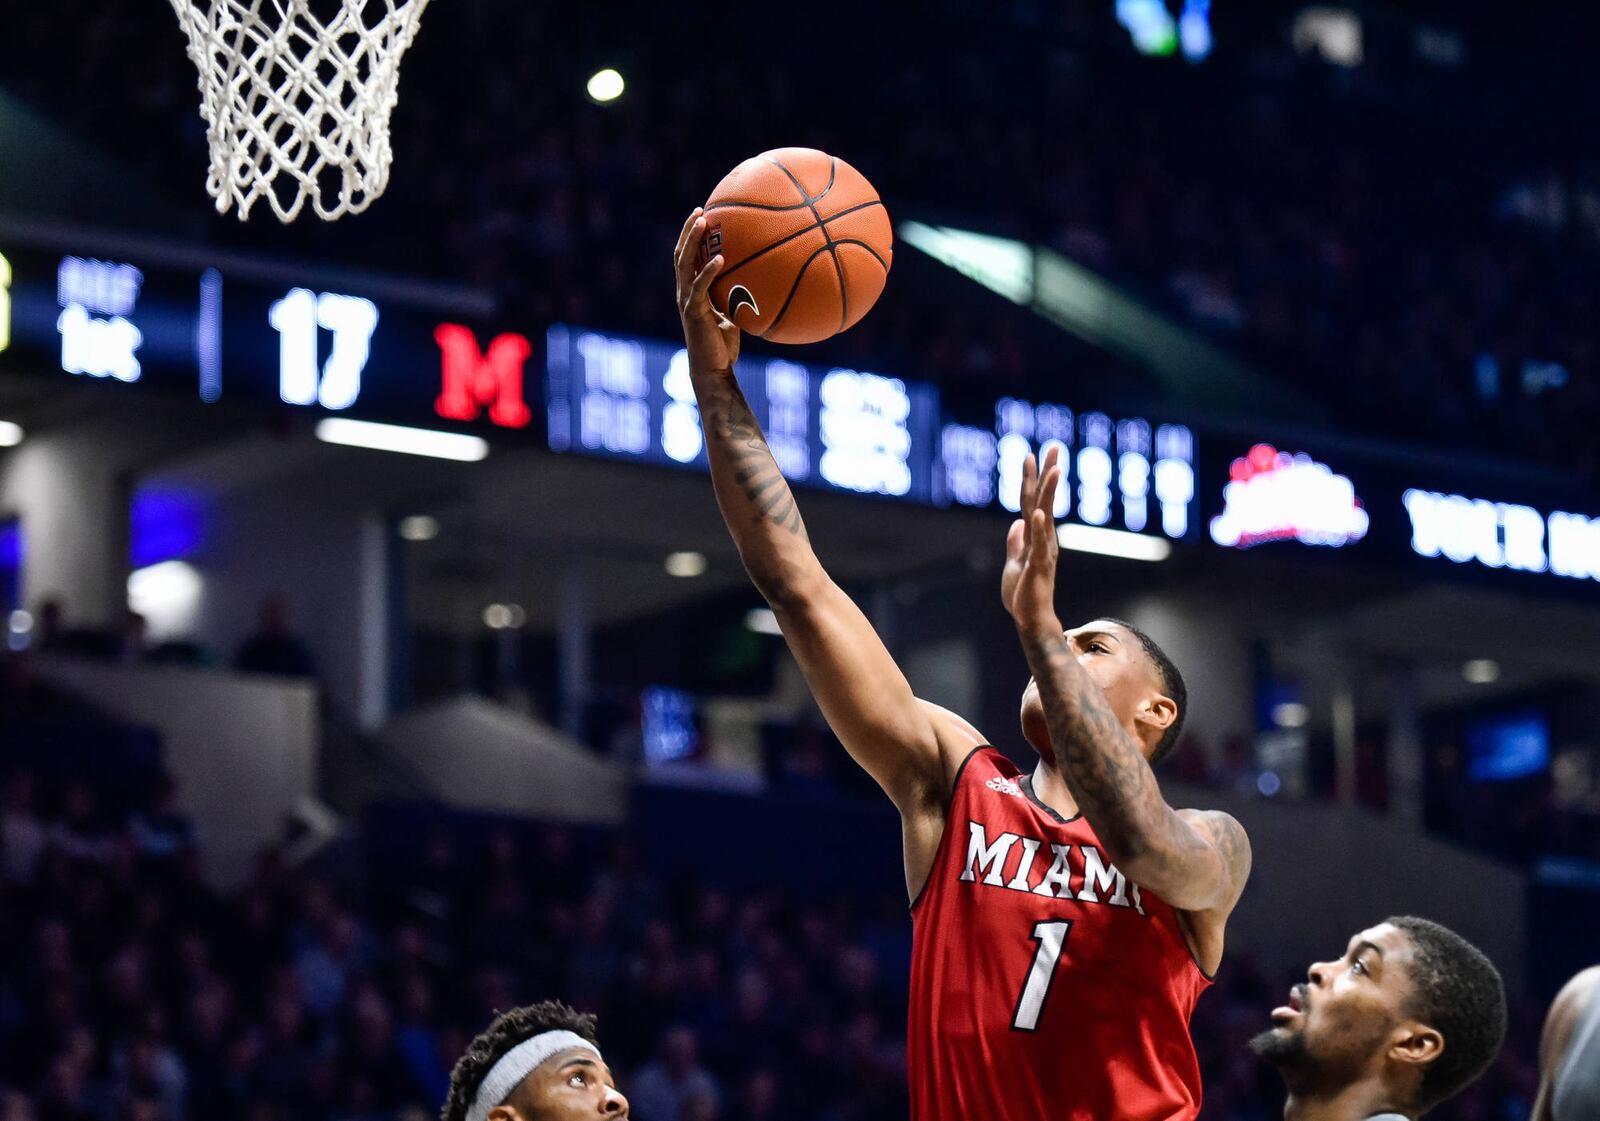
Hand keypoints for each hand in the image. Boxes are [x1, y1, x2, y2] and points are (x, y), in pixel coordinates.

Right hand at [674, 207, 741, 370]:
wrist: (713, 370)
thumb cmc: (724, 346)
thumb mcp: (733, 316)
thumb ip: (739, 298)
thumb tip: (762, 284)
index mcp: (692, 292)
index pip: (687, 258)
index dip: (691, 237)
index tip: (703, 216)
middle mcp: (685, 293)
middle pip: (681, 254)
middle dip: (689, 230)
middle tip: (699, 210)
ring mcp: (687, 301)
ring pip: (684, 264)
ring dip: (692, 240)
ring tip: (703, 221)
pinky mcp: (693, 312)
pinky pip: (700, 287)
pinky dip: (708, 271)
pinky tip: (719, 258)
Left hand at [1001, 446, 1063, 635]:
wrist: (1031, 619)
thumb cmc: (1024, 595)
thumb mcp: (1015, 563)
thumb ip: (1016, 543)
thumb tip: (1017, 524)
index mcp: (1036, 537)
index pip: (1032, 501)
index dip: (1031, 478)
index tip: (1031, 454)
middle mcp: (1044, 539)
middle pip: (1044, 500)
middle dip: (1048, 473)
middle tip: (1055, 447)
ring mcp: (1043, 551)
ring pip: (1046, 516)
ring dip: (1049, 493)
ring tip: (1055, 470)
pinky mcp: (1039, 566)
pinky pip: (1039, 544)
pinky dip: (1039, 529)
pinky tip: (1038, 514)